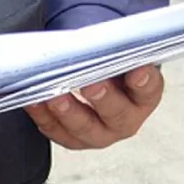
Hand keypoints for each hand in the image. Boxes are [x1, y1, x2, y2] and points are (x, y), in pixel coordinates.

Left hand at [24, 65, 163, 148]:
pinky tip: (34, 102)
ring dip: (67, 112)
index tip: (137, 71)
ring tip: (55, 97)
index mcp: (143, 99)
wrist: (95, 87)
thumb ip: (114, 53)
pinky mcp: (72, 140)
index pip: (149, 90)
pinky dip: (42, 115)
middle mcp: (124, 121)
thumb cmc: (108, 72)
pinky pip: (55, 130)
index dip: (144, 82)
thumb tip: (98, 43)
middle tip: (91, 85)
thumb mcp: (116, 59)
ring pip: (83, 128)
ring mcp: (97, 134)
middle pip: (115, 114)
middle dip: (102, 99)